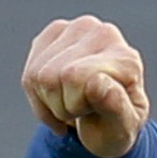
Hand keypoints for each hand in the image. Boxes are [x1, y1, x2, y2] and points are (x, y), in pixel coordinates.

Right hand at [22, 14, 149, 157]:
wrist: (106, 122)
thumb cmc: (116, 126)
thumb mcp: (122, 129)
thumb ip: (115, 108)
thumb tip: (97, 82)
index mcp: (127, 59)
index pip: (76, 76)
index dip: (76, 104)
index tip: (95, 112)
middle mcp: (105, 34)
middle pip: (54, 76)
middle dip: (62, 106)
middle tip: (83, 110)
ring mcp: (78, 28)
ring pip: (37, 75)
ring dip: (49, 103)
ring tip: (73, 104)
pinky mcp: (55, 32)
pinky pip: (29, 74)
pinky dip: (37, 97)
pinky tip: (58, 99)